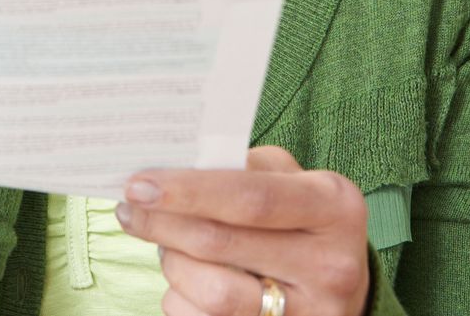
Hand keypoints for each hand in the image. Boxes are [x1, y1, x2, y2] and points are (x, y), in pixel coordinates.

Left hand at [117, 147, 369, 315]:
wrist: (339, 278)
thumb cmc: (299, 215)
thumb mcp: (288, 178)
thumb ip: (240, 168)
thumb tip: (169, 169)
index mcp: (334, 207)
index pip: (250, 198)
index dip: (188, 191)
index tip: (139, 185)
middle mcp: (331, 264)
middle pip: (220, 243)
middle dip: (162, 224)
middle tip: (130, 208)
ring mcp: (311, 312)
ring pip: (212, 291)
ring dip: (173, 262)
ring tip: (167, 242)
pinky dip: (182, 297)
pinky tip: (187, 278)